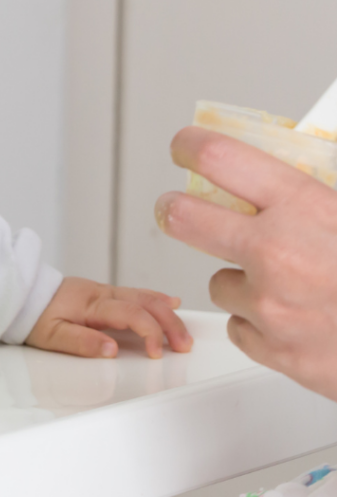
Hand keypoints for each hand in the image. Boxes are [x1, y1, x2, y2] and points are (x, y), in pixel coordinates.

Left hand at [25, 276, 191, 358]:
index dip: (150, 332)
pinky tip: (171, 303)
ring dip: (168, 314)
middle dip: (170, 323)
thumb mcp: (51, 336)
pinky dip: (157, 299)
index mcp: (91, 304)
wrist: (22, 296)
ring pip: (145, 296)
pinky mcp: (104, 294)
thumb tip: (111, 350)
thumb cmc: (35, 317)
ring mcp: (104, 291)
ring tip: (184, 334)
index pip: (131, 313)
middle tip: (184, 346)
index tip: (157, 353)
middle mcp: (102, 294)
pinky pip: (136, 293)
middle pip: (146, 302)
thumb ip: (81, 342)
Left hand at [156, 125, 336, 400]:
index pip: (218, 157)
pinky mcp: (274, 350)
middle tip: (177, 207)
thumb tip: (306, 146)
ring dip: (241, 280)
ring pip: (218, 282)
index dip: (191, 146)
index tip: (184, 148)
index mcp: (304, 207)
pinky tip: (294, 318)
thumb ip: (322, 188)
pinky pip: (240, 327)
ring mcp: (272, 305)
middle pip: (180, 216)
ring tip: (287, 283)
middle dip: (174, 209)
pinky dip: (259, 324)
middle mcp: (277, 252)